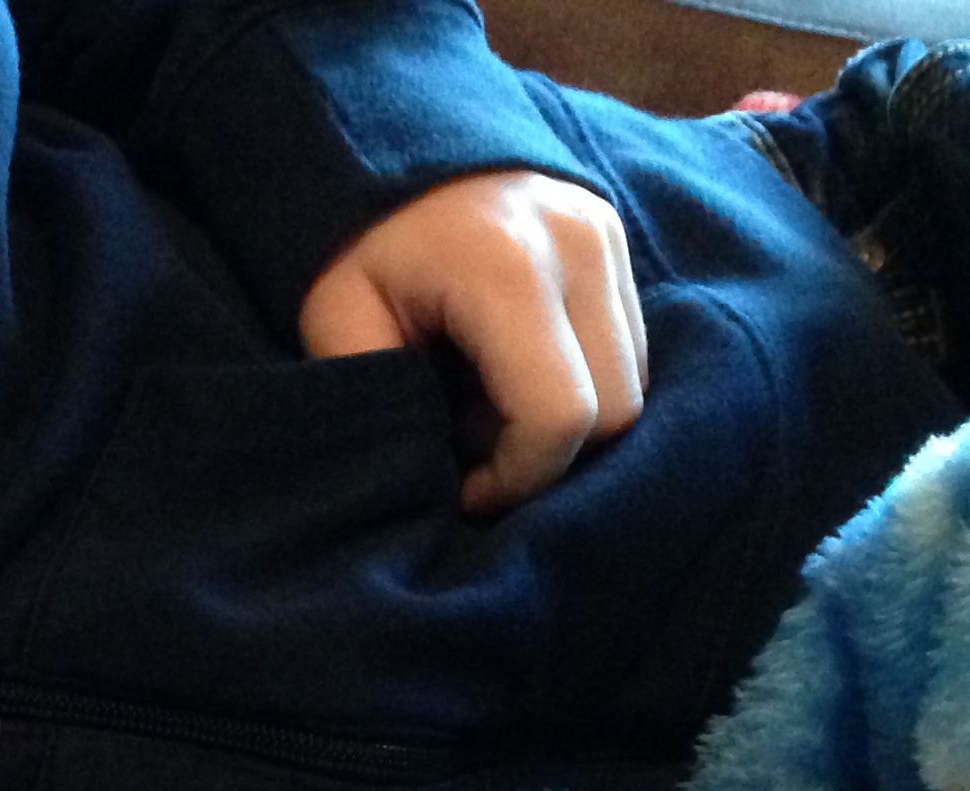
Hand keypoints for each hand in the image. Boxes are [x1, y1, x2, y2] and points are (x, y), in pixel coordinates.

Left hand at [298, 169, 645, 516]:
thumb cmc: (354, 237)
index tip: (464, 488)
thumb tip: (430, 475)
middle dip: (547, 456)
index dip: (519, 477)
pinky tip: (510, 373)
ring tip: (484, 407)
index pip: (563, 416)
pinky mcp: (615, 236)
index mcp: (509, 270)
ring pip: (632, 381)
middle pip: (616, 409)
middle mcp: (580, 247)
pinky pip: (627, 345)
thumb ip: (385, 397)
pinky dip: (578, 380)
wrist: (386, 123)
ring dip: (567, 419)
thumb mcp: (337, 318)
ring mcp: (608, 235)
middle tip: (471, 450)